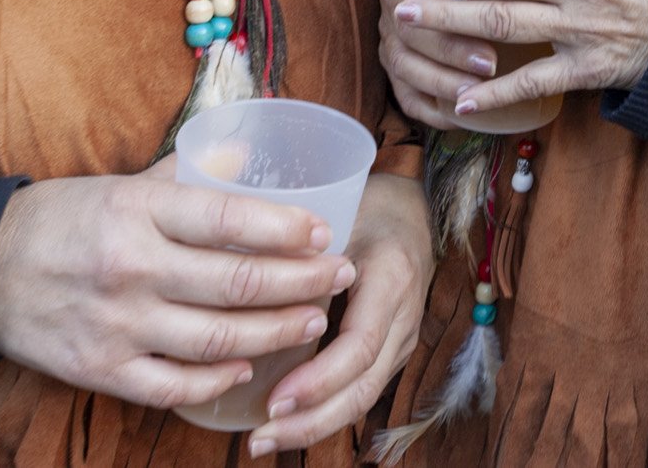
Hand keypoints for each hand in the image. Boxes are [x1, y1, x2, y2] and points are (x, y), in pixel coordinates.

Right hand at [0, 157, 353, 411]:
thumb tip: (253, 155)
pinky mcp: (100, 369)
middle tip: (340, 274)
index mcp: (139, 211)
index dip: (288, 228)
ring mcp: (116, 324)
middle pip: (238, 283)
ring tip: (314, 319)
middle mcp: (131, 268)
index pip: (231, 219)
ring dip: (277, 332)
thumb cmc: (64, 218)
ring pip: (218, 339)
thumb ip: (188, 176)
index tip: (326, 231)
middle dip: (303, 281)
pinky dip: (219, 379)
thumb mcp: (124, 182)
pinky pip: (174, 385)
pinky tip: (249, 366)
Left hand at [247, 174, 432, 457]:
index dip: (318, 379)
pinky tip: (289, 423)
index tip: (273, 400)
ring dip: (315, 426)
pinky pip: (362, 390)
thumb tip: (233, 277)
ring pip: (364, 397)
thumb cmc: (366, 206)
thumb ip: (296, 248)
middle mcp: (403, 317)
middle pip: (363, 386)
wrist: (414, 209)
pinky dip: (325, 412)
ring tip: (264, 440)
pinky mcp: (393, 350)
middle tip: (260, 436)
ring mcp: (403, 338)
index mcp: (391, 279)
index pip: (359, 345)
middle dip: (312, 420)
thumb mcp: (335, 215)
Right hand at [379, 0, 499, 128]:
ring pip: (405, 65)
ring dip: (441, 79)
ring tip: (474, 91)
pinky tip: (460, 115)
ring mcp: (391, 37)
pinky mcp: (398, 68)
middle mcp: (393, 2)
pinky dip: (432, 109)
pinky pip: (407, 96)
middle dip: (451, 47)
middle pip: (410, 30)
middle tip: (490, 61)